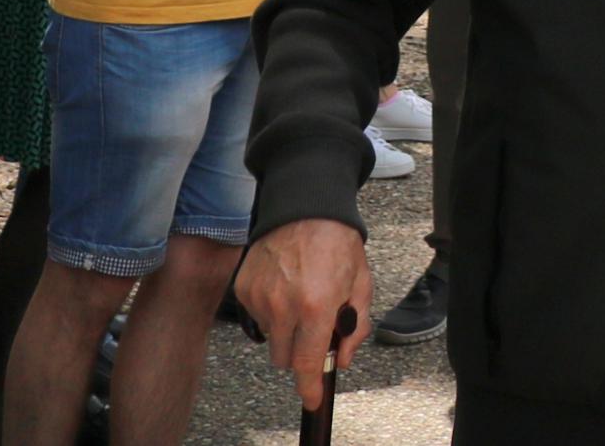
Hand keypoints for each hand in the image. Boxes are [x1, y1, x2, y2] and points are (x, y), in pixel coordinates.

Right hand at [237, 218, 373, 413]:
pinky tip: (284, 285)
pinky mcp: (243, 289)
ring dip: (285, 330)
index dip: (309, 387)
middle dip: (301, 352)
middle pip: (285, 358)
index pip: (308, 364)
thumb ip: (355, 327)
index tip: (310, 398)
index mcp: (316, 306)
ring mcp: (260, 298)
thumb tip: (343, 360)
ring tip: (301, 296)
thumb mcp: (361, 283)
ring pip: (271, 338)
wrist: (305, 206)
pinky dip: (271, 310)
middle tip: (314, 327)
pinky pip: (257, 317)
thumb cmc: (337, 243)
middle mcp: (283, 306)